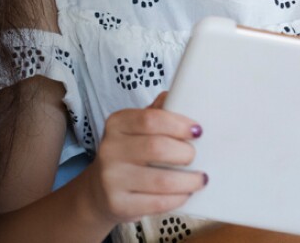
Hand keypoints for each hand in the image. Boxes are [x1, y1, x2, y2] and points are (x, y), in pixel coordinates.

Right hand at [85, 97, 205, 225]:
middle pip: (157, 148)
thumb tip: (180, 95)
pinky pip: (157, 203)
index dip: (178, 124)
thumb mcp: (136, 129)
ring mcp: (112, 178)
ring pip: (161, 180)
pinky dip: (178, 198)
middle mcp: (110, 148)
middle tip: (194, 156)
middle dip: (185, 153)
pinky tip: (185, 194)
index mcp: (117, 123)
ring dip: (188, 180)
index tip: (197, 130)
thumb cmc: (128, 153)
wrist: (99, 191)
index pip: (150, 119)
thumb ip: (156, 113)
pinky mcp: (118, 204)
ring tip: (200, 178)